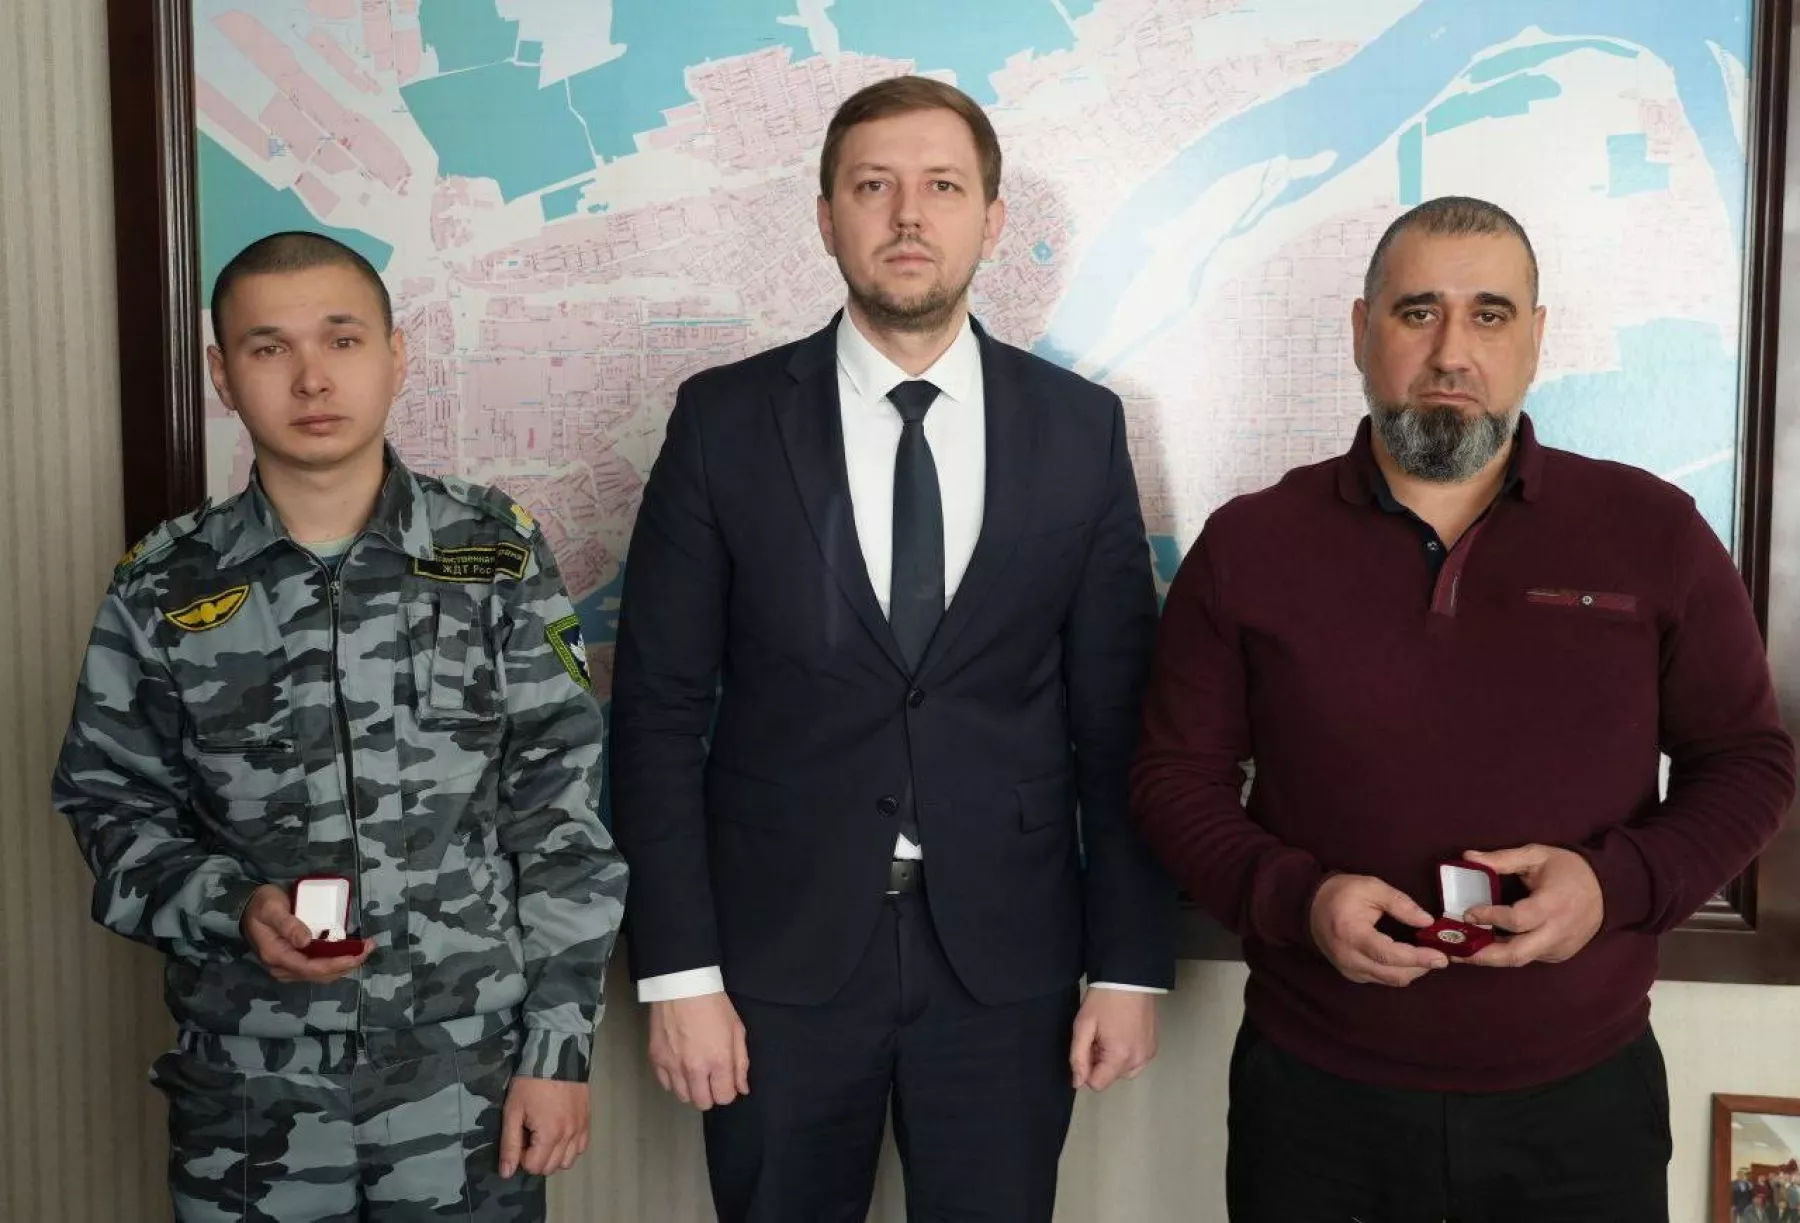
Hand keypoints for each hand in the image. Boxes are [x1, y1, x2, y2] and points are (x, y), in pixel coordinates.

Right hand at [241, 884, 370, 983]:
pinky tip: (350, 951)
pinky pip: (318, 968)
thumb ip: (288, 924)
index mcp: (276, 956)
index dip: (337, 963)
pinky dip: (336, 962)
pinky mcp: (294, 962)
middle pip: (319, 974)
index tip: (359, 954)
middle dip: (347, 964)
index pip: (311, 967)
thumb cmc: (261, 905)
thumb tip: (305, 941)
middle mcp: (282, 968)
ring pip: (321, 974)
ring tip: (365, 949)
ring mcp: (288, 967)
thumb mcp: (271, 908)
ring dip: (344, 964)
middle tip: (369, 947)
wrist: (247, 908)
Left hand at [499, 1076, 588, 1177]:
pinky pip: (581, 1148)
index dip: (521, 1157)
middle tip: (529, 1137)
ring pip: (568, 1162)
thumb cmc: (530, 1083)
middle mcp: (569, 1137)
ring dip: (553, 1156)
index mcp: (550, 1135)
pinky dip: (570, 1148)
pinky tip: (560, 1134)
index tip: (519, 1138)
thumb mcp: (513, 1111)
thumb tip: (507, 1173)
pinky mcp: (587, 1121)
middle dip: (536, 1159)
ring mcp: (581, 1129)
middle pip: (551, 1168)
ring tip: (544, 1137)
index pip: (534, 1167)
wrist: (556, 1056)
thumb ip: (510, 1145)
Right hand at [648, 993, 748, 1110]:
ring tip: (695, 1072)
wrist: (682, 985)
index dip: (728, 1091)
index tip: (726, 1080)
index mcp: (718, 1061)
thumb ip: (741, 1063)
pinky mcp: (656, 1059)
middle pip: (702, 1103)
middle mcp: (694, 1069)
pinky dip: (674, 1079)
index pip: (724, 1097)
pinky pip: (665, 1084)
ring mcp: (673, 1065)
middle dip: (710, 1094)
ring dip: (691, 1089)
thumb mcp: (736, 1030)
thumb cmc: (714, 1004)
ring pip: (682, 1097)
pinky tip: (680, 1065)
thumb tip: (742, 1088)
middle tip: (711, 1077)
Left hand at [1069, 988, 1157, 1090]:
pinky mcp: (1154, 1046)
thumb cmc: (1104, 999)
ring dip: (1114, 1060)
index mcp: (1120, 1057)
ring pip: (1125, 1071)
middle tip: (1099, 1036)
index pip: (1097, 1084)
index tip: (1087, 1047)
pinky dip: (1127, 1054)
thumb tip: (1078, 1083)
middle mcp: (1139, 1061)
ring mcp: (1149, 1054)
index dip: (1086, 1068)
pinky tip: (1122, 1033)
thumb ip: (1078, 1057)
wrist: (1130, 977)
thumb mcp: (1083, 1025)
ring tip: (1110, 1034)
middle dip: (1101, 1063)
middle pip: (1111, 1077)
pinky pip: (1137, 1061)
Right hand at [1309, 873, 1448, 985]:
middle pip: (1394, 974)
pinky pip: (1382, 979)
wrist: (1311, 906)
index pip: (1390, 954)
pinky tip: (1408, 959)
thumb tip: (1427, 921)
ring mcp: (1349, 969)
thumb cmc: (1341, 893)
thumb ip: (1400, 903)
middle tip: (1441, 956)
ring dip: (1412, 971)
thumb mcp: (1372, 887)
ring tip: (1427, 956)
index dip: (1418, 958)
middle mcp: (1349, 958)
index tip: (1441, 957)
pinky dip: (1399, 971)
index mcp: (1352, 934)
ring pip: (1390, 980)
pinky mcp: (1352, 974)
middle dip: (1421, 967)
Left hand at [1459, 845, 1603, 966]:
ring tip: (1464, 950)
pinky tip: (1489, 945)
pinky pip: (1530, 956)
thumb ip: (1502, 858)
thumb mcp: (1537, 855)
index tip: (1467, 912)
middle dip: (1484, 956)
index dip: (1490, 917)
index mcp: (1553, 904)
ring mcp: (1559, 947)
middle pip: (1517, 954)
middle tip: (1456, 951)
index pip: (1518, 919)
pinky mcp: (1559, 954)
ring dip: (1492, 957)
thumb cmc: (1569, 869)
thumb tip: (1467, 857)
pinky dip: (1508, 952)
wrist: (1608, 890)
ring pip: (1521, 959)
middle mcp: (1557, 931)